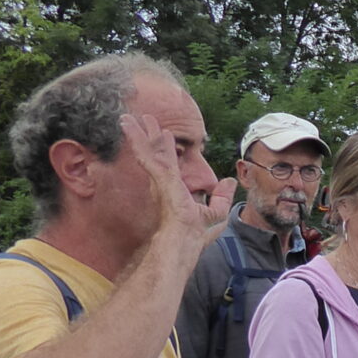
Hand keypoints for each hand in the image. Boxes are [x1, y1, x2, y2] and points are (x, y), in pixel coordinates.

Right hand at [121, 112, 233, 236]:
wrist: (184, 240)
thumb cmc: (194, 234)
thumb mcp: (216, 213)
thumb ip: (222, 196)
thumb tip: (229, 181)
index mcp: (174, 189)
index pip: (169, 164)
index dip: (166, 148)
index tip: (164, 133)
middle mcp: (163, 182)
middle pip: (156, 152)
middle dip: (149, 134)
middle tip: (144, 118)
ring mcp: (160, 179)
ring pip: (149, 150)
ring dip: (138, 132)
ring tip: (127, 117)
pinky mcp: (159, 177)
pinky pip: (146, 154)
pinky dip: (137, 139)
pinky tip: (128, 126)